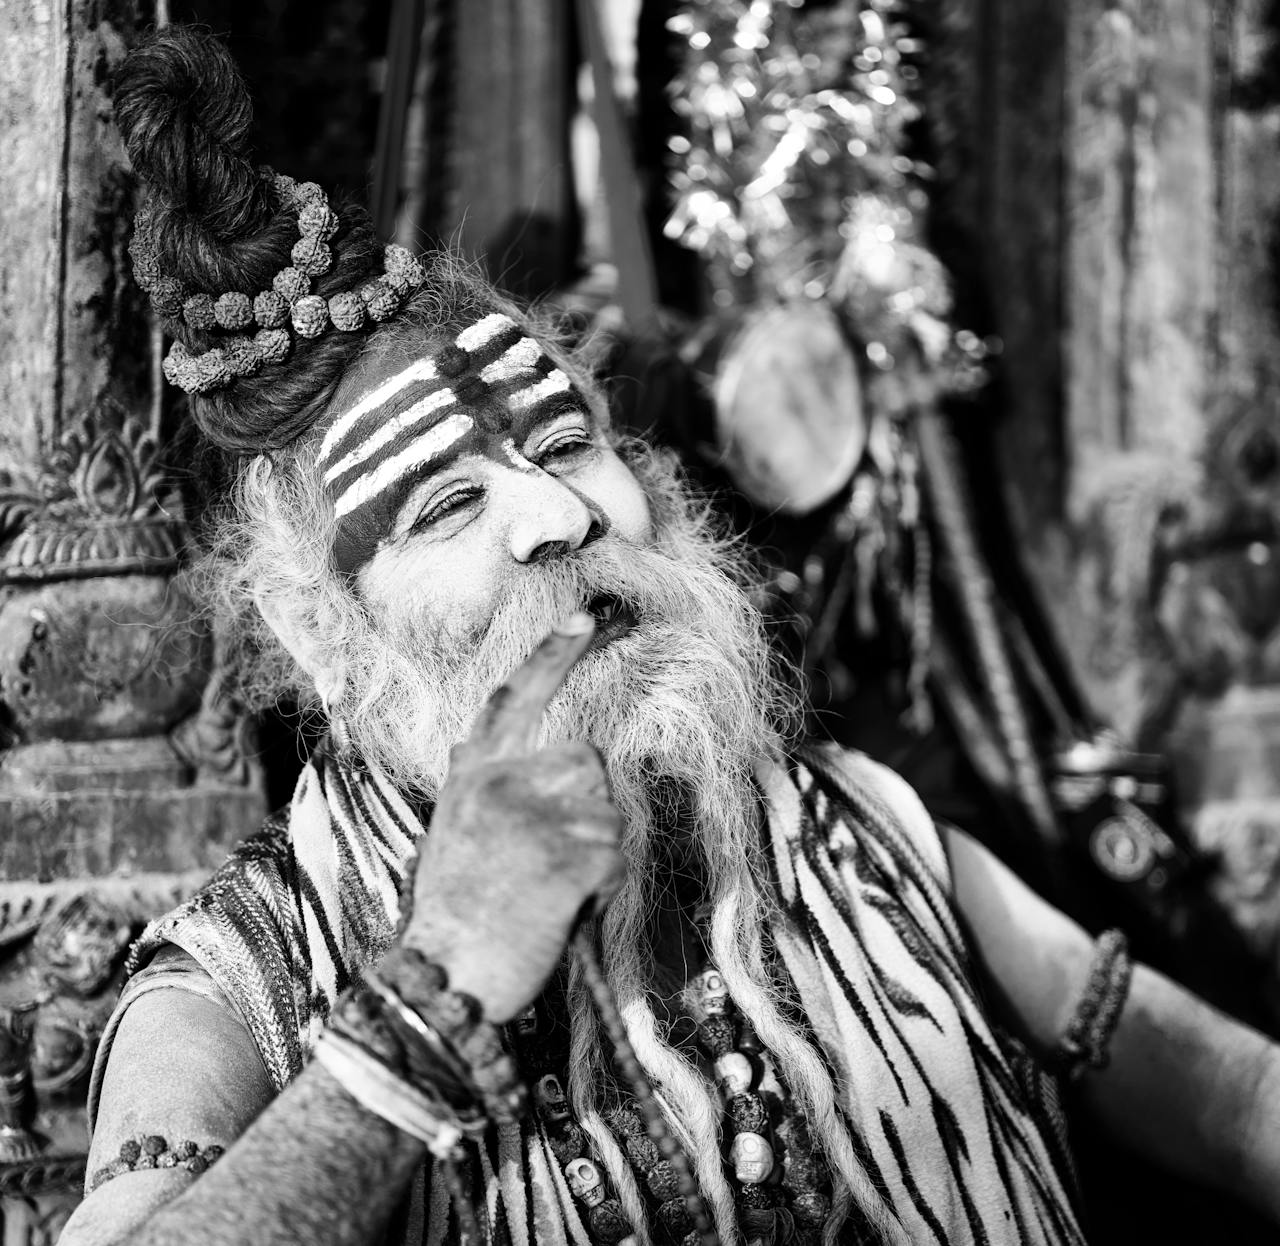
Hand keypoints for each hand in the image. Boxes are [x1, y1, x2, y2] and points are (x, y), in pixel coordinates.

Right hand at [393, 613, 624, 1021]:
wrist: (442, 978)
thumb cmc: (458, 914)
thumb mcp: (453, 831)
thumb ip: (482, 785)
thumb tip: (493, 748)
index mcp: (471, 774)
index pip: (514, 697)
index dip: (553, 655)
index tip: (586, 617)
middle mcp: (496, 781)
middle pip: (587, 756)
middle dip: (589, 802)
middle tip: (552, 858)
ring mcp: (530, 814)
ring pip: (607, 804)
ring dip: (597, 846)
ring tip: (551, 886)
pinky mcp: (563, 852)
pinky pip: (615, 851)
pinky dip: (604, 884)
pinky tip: (563, 906)